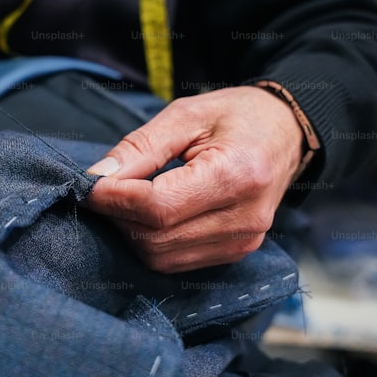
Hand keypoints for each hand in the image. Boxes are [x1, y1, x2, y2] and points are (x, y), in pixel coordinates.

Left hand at [85, 86, 304, 272]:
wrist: (285, 132)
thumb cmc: (237, 116)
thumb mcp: (186, 114)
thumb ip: (140, 146)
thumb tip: (97, 177)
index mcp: (237, 174)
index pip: (159, 206)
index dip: (116, 198)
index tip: (91, 183)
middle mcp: (245, 218)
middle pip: (157, 238)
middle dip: (119, 215)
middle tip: (104, 188)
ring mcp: (243, 242)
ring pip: (161, 257)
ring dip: (131, 231)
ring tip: (126, 198)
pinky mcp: (236, 253)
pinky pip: (176, 262)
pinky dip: (151, 242)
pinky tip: (148, 214)